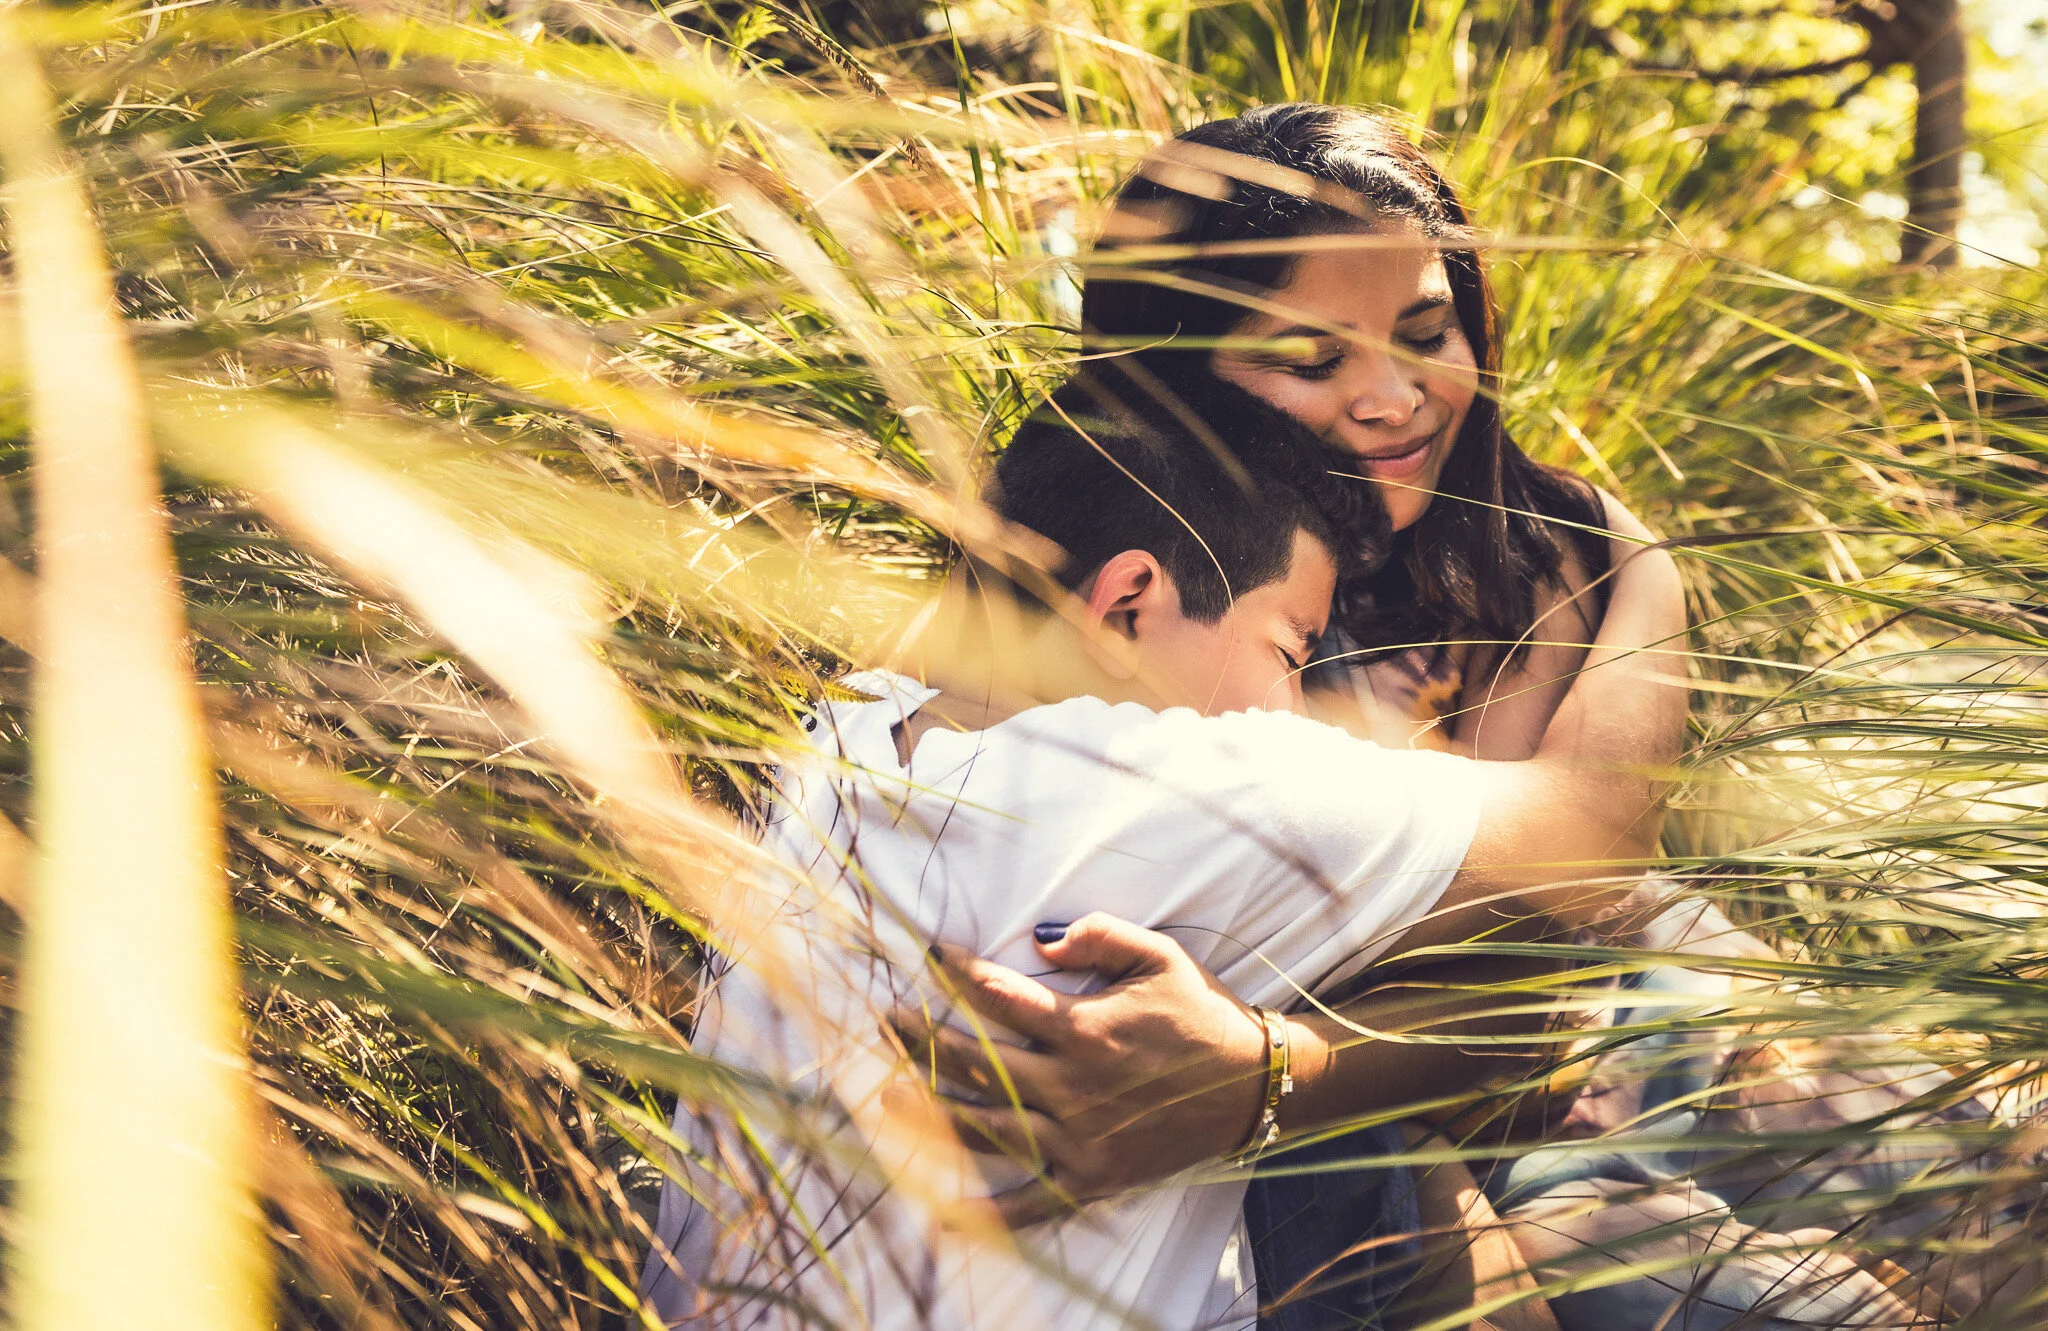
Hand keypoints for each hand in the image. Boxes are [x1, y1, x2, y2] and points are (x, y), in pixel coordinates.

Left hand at [889, 913, 1266, 1227]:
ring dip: (933, 1113)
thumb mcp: (1159, 957)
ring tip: (888, 1098)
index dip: (957, 971)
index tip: (928, 953)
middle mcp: (1074, 1086)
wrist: (1254, 1085)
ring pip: (989, 1128)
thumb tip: (1039, 939)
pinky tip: (945, 1213)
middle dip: (924, 1039)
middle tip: (887, 1021)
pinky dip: (990, 1212)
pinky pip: (1033, 1201)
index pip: (1000, 995)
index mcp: (1085, 1029)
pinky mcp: (1094, 1178)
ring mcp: (1080, 1138)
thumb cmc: (1202, 1013)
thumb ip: (1098, 937)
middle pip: (977, 1063)